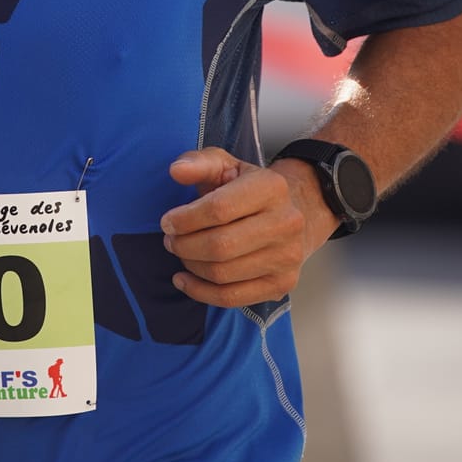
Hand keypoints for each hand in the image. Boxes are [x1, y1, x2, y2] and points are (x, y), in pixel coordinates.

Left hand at [159, 147, 340, 306]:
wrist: (294, 215)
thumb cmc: (250, 190)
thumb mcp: (226, 166)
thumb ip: (199, 163)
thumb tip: (177, 171)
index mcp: (272, 187)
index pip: (219, 209)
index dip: (185, 219)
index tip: (167, 222)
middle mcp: (286, 223)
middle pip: (220, 246)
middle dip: (184, 245)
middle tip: (171, 240)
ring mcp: (287, 257)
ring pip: (222, 273)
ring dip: (191, 265)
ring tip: (182, 253)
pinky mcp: (281, 284)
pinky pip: (232, 298)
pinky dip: (200, 292)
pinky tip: (185, 279)